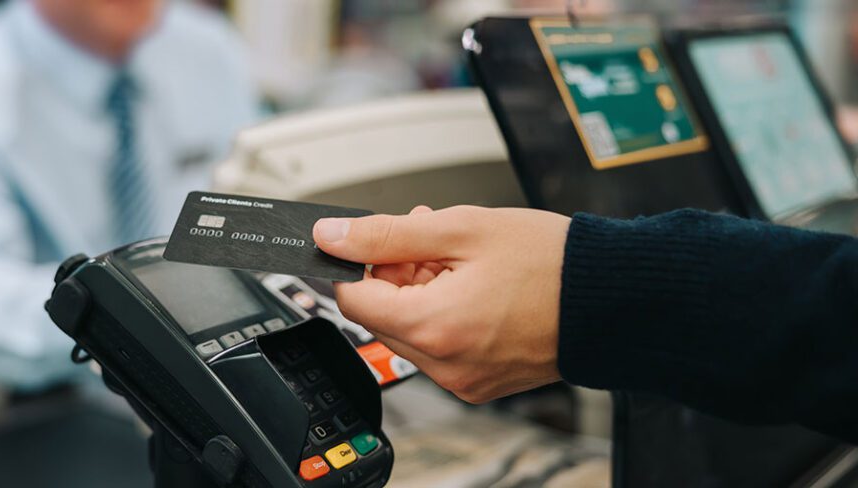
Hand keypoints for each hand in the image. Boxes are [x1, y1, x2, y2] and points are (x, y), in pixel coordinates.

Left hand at [313, 205, 570, 402]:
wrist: (613, 299)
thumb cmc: (552, 262)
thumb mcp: (461, 230)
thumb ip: (386, 234)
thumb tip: (331, 235)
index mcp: (434, 327)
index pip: (352, 301)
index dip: (360, 264)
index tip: (378, 242)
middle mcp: (445, 365)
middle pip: (381, 317)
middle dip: (397, 275)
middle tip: (431, 241)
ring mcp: (464, 379)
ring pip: (410, 331)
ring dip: (421, 292)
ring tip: (459, 259)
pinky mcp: (481, 384)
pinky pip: (441, 348)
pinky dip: (445, 316)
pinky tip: (473, 286)